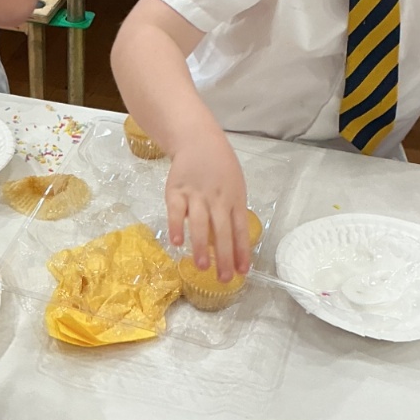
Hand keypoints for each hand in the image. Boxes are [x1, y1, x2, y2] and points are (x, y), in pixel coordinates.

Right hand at [165, 124, 250, 279]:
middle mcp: (217, 198)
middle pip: (222, 230)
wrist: (198, 140)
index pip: (240, 229)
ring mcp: (196, 194)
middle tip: (224, 279)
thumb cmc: (220, 167)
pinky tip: (177, 243)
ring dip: (202, 246)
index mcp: (234, 199)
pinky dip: (177, 227)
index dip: (242, 251)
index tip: (243, 271)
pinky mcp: (176, 191)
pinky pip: (176, 211)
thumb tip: (234, 244)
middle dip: (224, 257)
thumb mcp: (235, 186)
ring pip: (200, 223)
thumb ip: (233, 211)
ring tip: (202, 267)